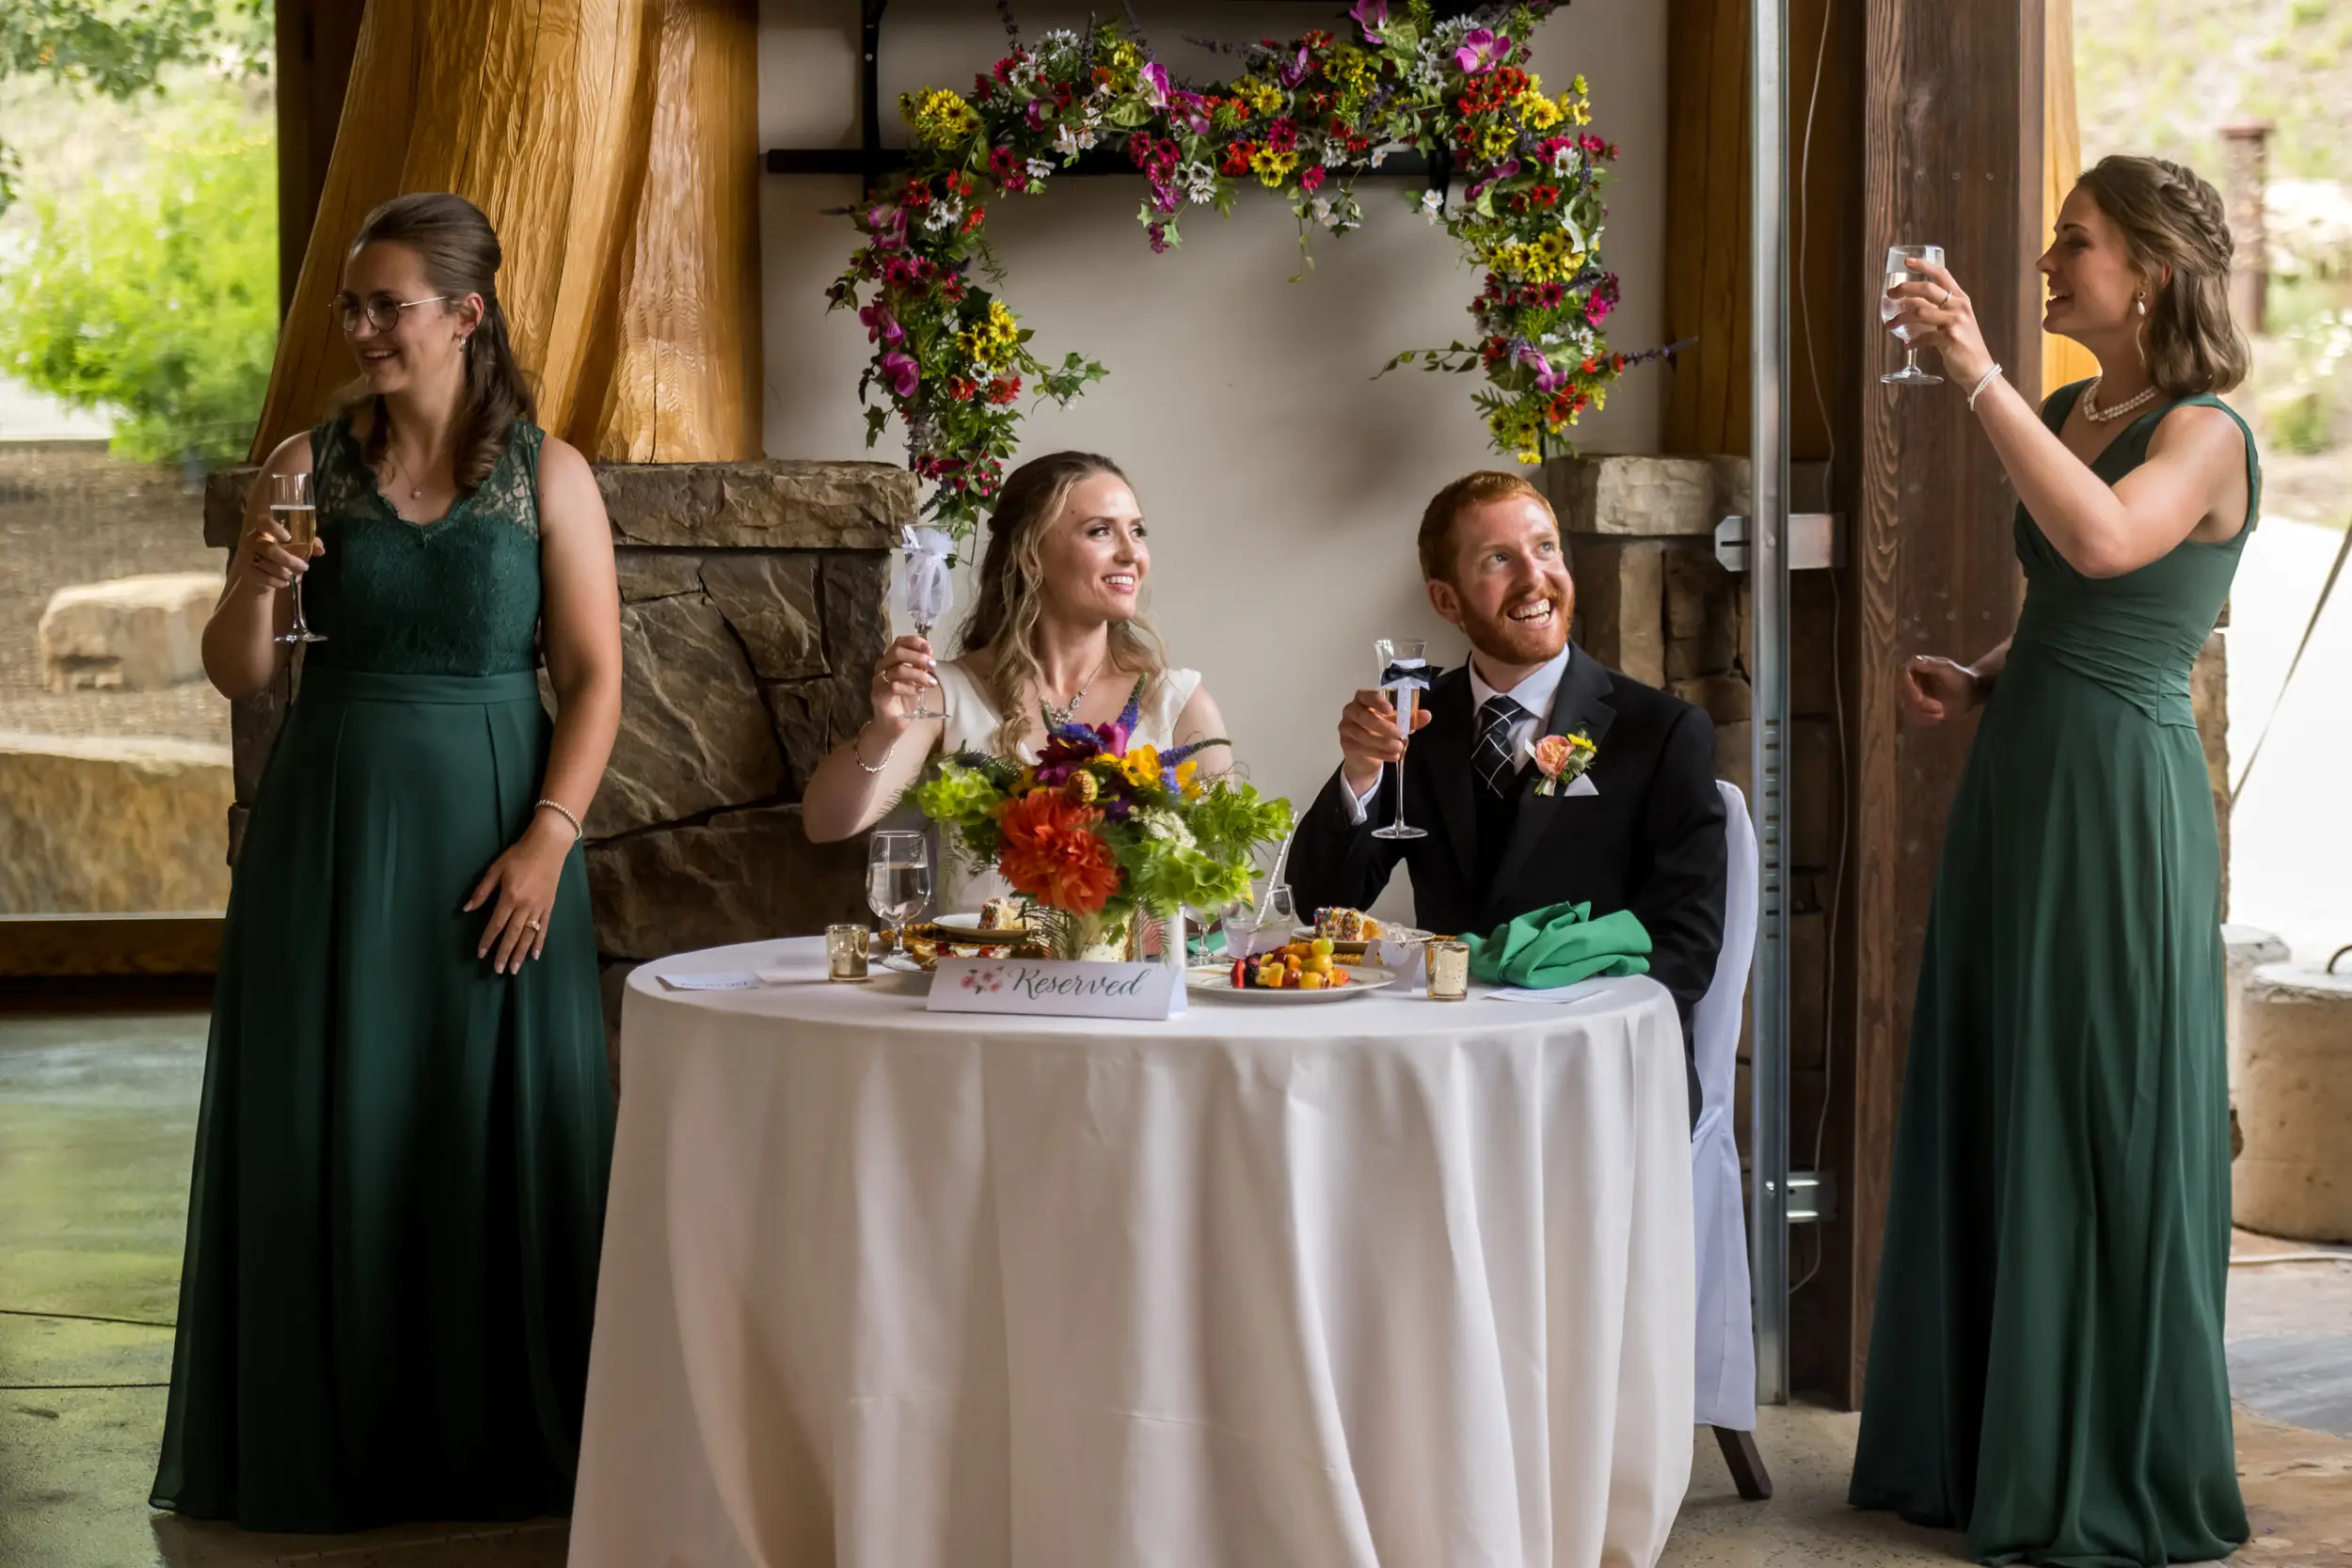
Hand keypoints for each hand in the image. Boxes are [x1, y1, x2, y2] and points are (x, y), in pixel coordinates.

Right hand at [236, 519, 321, 595]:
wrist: (260, 576)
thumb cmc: (279, 556)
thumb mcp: (294, 549)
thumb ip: (309, 545)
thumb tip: (320, 550)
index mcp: (262, 530)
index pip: (264, 522)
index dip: (275, 528)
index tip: (288, 537)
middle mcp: (251, 540)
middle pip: (269, 549)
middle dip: (289, 560)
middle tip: (305, 567)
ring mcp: (245, 556)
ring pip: (266, 564)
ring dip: (284, 572)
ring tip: (294, 575)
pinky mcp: (245, 571)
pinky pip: (262, 577)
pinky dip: (276, 581)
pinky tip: (285, 583)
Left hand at [465, 813, 572, 973]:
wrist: (549, 845)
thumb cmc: (519, 854)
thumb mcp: (496, 868)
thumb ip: (482, 890)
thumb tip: (467, 908)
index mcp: (510, 897)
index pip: (496, 924)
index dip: (488, 940)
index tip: (481, 954)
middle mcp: (525, 906)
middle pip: (513, 934)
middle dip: (504, 953)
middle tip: (498, 970)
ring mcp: (539, 908)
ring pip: (529, 935)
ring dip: (520, 953)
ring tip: (514, 968)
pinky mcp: (549, 906)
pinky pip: (544, 928)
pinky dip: (539, 943)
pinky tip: (535, 955)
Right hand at [870, 634, 936, 724]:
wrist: (893, 723)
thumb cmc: (905, 699)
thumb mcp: (917, 679)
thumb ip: (921, 666)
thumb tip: (929, 651)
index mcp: (891, 660)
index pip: (899, 642)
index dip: (914, 641)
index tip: (928, 647)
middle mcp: (882, 667)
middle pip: (896, 653)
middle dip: (917, 657)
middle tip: (932, 665)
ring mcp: (878, 681)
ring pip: (898, 670)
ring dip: (918, 674)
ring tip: (931, 682)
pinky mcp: (878, 695)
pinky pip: (894, 687)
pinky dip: (910, 688)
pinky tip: (919, 692)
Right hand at [1339, 687, 1432, 795]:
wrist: (1367, 754)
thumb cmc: (1382, 731)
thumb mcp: (1398, 723)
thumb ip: (1411, 719)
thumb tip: (1427, 715)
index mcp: (1363, 700)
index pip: (1365, 695)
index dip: (1377, 701)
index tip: (1390, 709)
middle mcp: (1351, 711)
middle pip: (1363, 716)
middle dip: (1383, 726)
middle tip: (1400, 734)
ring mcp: (1346, 727)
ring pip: (1362, 735)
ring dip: (1383, 742)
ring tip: (1399, 748)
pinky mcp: (1346, 744)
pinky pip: (1361, 748)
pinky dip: (1380, 753)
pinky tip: (1393, 756)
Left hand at [1886, 257, 1994, 388]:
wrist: (1979, 369)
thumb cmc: (1964, 345)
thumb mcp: (1957, 321)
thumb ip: (1941, 311)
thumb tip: (1911, 307)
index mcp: (1961, 299)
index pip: (1942, 275)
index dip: (1924, 266)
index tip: (1907, 261)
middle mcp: (1959, 306)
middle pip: (1927, 289)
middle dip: (1904, 289)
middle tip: (1890, 295)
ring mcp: (1955, 321)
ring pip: (1920, 311)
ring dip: (1900, 318)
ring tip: (1889, 325)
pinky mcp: (1950, 338)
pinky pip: (1923, 337)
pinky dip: (1913, 342)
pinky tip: (1907, 346)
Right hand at [1901, 656, 1983, 725]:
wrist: (1970, 692)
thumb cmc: (1960, 677)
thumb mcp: (1948, 669)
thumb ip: (1932, 665)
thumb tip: (1914, 659)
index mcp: (1916, 667)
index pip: (1903, 676)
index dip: (1909, 688)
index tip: (1919, 699)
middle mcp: (1911, 681)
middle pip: (1905, 694)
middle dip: (1921, 704)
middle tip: (1939, 707)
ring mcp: (1913, 695)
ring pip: (1908, 708)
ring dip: (1925, 714)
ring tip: (1941, 712)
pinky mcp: (1918, 708)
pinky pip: (1914, 718)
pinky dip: (1927, 720)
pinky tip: (1939, 717)